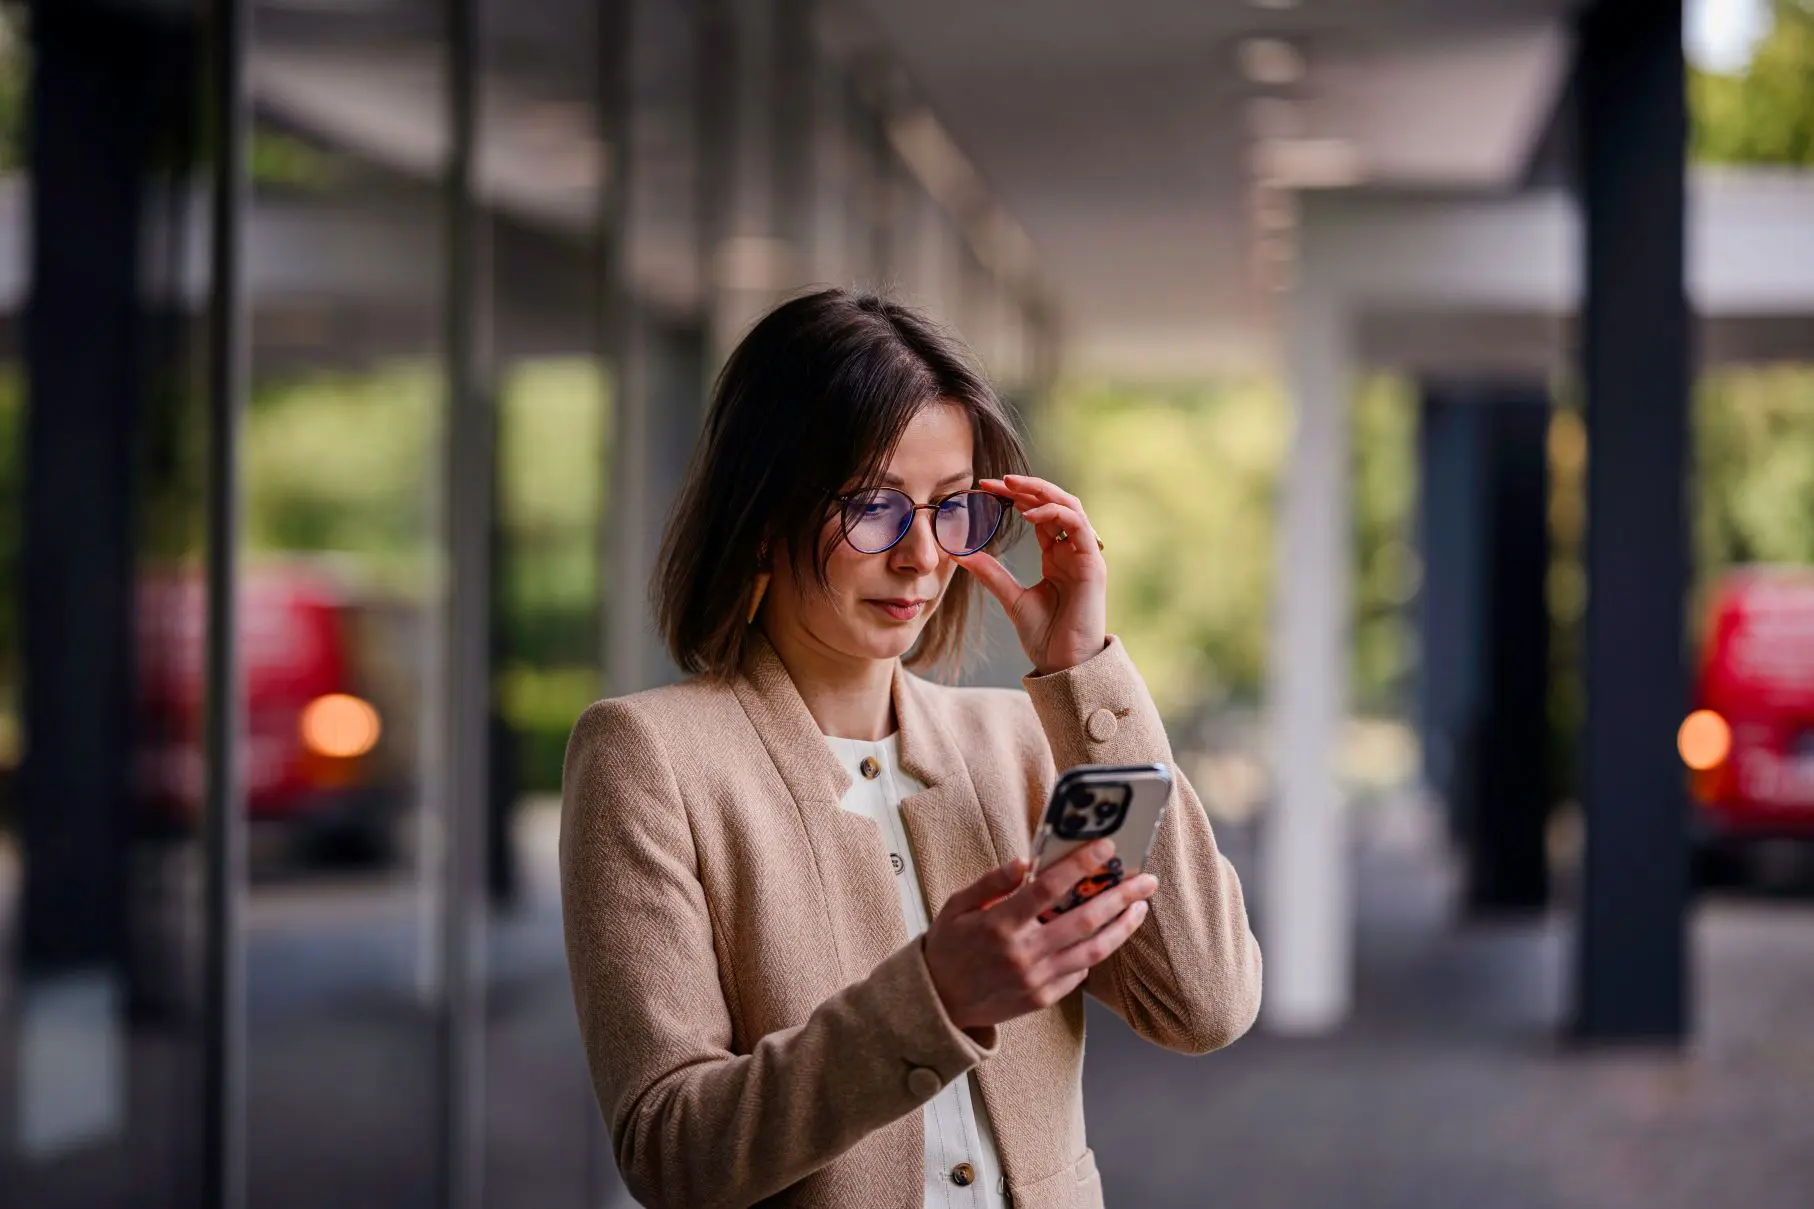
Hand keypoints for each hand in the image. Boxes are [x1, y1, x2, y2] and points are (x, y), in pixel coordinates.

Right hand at [923, 841, 1157, 1031]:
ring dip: (1122, 927)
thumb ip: (991, 882)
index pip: (1048, 888)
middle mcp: (1023, 953)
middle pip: (1084, 920)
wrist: (938, 1004)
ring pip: (1093, 950)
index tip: (1106, 847)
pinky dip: (1094, 952)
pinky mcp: (1043, 998)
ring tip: (1139, 908)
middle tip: (1146, 880)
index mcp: (999, 924)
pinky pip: (1079, 972)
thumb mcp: (956, 906)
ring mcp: (1036, 979)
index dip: (1081, 865)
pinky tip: (1105, 936)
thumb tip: (1024, 861)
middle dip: (1121, 896)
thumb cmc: (947, 949)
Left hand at [959, 474, 1107, 674]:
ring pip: (1069, 506)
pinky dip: (1054, 513)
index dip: (1014, 497)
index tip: (985, 489)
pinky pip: (1077, 525)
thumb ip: (991, 573)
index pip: (1037, 513)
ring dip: (1040, 491)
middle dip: (1025, 487)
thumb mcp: (1011, 598)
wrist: (1065, 664)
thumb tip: (960, 553)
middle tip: (994, 480)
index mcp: (1056, 555)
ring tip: (1011, 485)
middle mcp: (1072, 550)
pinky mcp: (1092, 564)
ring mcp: (1085, 555)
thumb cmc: (1045, 636)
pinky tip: (1029, 512)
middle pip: (1054, 503)